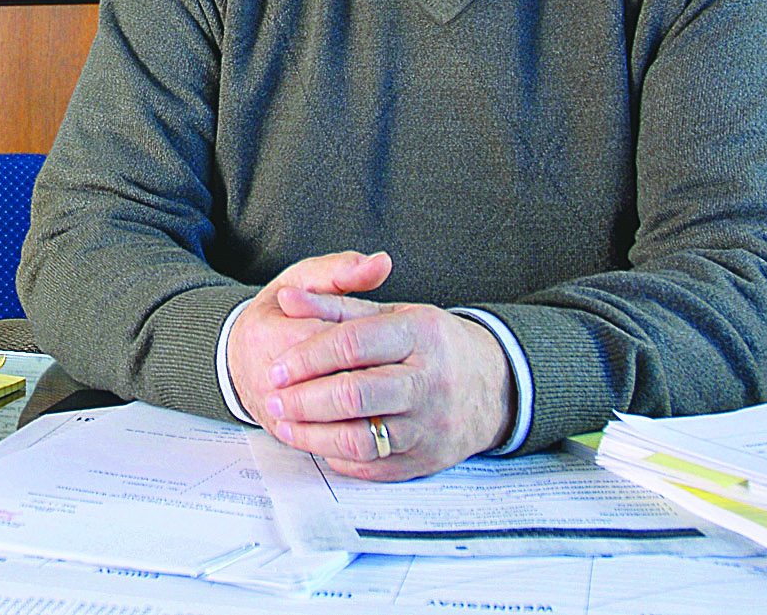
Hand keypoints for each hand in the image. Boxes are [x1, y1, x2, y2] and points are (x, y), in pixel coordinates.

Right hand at [226, 251, 392, 428]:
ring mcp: (278, 414)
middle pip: (341, 386)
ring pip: (339, 423)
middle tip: (403, 374)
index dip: (372, 343)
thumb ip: (340, 271)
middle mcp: (271, 380)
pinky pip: (332, 446)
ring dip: (376, 414)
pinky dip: (362, 439)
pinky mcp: (288, 435)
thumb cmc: (276, 317)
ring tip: (398, 400)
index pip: (336, 342)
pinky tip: (381, 422)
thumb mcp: (299, 281)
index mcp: (272, 334)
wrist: (237, 360)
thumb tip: (381, 263)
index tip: (395, 338)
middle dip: (378, 381)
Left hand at [262, 288, 514, 481]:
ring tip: (285, 425)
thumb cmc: (431, 344)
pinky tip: (318, 443)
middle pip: (354, 395)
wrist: (493, 385)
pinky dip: (337, 457)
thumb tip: (287, 299)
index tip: (276, 367)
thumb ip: (335, 304)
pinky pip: (373, 467)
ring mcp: (431, 425)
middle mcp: (430, 381)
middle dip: (303, 400)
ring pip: (360, 440)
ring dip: (312, 436)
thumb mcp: (391, 313)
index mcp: (420, 334)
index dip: (306, 357)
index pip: (351, 344)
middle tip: (273, 399)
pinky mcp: (427, 460)